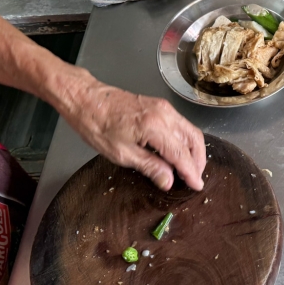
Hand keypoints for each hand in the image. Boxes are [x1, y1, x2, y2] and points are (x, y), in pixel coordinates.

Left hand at [67, 78, 205, 190]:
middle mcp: (165, 114)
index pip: (182, 154)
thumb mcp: (121, 154)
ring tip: (188, 169)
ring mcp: (163, 107)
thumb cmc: (97, 125)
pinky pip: (181, 124)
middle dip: (198, 161)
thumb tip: (168, 181)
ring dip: (193, 151)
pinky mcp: (159, 106)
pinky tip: (177, 153)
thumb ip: (149, 166)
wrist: (85, 99)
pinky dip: (184, 140)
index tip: (196, 186)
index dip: (191, 172)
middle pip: (194, 139)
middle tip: (194, 179)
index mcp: (155, 126)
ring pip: (190, 130)